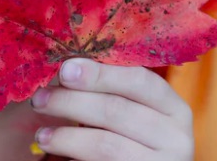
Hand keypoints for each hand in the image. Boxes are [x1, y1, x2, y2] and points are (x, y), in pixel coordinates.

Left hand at [30, 58, 193, 160]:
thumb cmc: (129, 136)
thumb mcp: (130, 109)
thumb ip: (108, 87)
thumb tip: (67, 65)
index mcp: (174, 108)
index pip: (139, 80)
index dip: (100, 73)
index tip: (64, 69)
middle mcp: (176, 138)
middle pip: (116, 110)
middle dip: (71, 101)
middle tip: (39, 99)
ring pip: (105, 144)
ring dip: (66, 136)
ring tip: (42, 134)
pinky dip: (73, 157)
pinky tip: (55, 151)